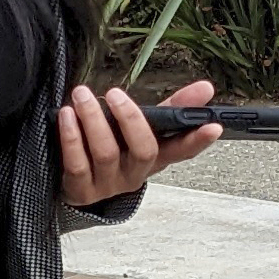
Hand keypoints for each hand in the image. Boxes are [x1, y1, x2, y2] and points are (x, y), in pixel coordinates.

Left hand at [57, 81, 221, 207]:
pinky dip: (71, 137)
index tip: (212, 126)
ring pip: (106, 153)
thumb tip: (207, 88)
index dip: (197, 140)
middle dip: (130, 119)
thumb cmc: (114, 148)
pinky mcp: (81, 190)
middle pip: (144, 150)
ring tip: (81, 96)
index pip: (181, 150)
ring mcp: (108, 185)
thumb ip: (170, 108)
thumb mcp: (139, 128)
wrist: (77, 186)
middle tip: (114, 94)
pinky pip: (77, 164)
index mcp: (153, 159)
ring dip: (93, 120)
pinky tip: (66, 116)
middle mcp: (134, 174)